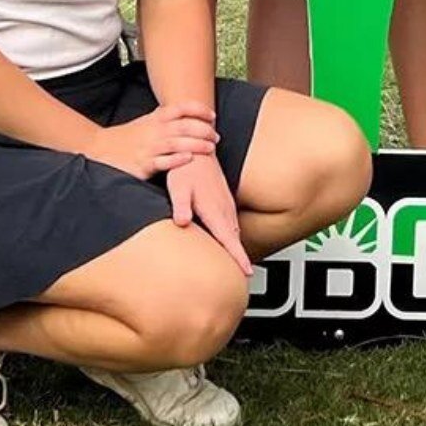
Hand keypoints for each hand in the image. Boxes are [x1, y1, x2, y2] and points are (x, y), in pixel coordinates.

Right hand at [84, 102, 217, 180]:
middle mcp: (153, 130)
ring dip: (196, 144)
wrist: (101, 149)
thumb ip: (165, 117)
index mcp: (155, 118)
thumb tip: (190, 113)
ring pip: (176, 143)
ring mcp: (148, 147)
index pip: (180, 108)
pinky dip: (176, 159)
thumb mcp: (146, 122)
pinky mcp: (143, 164)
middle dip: (203, 130)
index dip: (198, 110)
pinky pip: (162, 162)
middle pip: (183, 126)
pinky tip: (189, 158)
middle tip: (217, 136)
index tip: (212, 115)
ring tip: (211, 148)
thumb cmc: (128, 137)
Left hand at [167, 153, 251, 275]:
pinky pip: (232, 224)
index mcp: (215, 211)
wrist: (197, 148)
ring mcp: (226, 205)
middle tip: (243, 278)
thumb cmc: (185, 168)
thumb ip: (181, 205)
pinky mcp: (224, 200)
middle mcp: (224, 210)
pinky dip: (233, 237)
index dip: (239, 258)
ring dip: (237, 249)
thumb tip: (182, 222)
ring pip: (235, 233)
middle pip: (235, 241)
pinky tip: (229, 242)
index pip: (230, 240)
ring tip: (239, 266)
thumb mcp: (178, 187)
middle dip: (240, 260)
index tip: (247, 273)